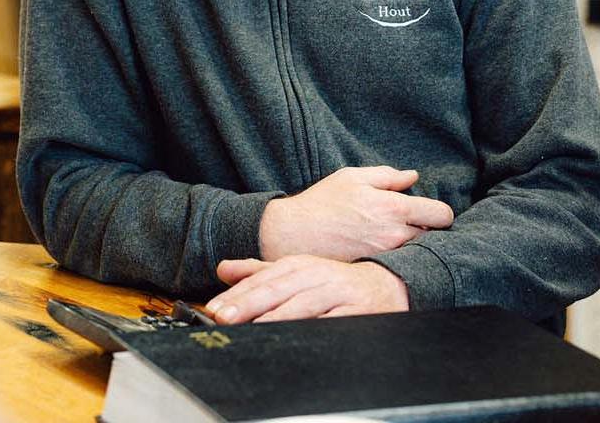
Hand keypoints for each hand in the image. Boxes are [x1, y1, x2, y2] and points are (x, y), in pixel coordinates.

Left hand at [206, 255, 408, 322]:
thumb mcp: (296, 271)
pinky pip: (333, 320)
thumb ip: (258, 271)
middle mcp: (315, 275)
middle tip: (224, 317)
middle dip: (248, 303)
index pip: (262, 279)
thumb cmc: (334, 281)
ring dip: (277, 315)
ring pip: (302, 303)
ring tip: (253, 327)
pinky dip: (316, 327)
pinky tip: (299, 335)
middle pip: (277, 289)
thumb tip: (222, 269)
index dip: (237, 294)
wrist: (385, 284)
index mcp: (298, 265)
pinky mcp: (356, 311)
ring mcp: (336, 292)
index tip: (214, 309)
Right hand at [258, 165, 452, 261]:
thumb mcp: (352, 177)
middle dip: (426, 229)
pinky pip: (399, 263)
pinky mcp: (376, 269)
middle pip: (434, 236)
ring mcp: (386, 256)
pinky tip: (382, 248)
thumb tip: (413, 177)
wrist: (294, 234)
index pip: (441, 215)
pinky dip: (397, 256)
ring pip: (417, 252)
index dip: (440, 212)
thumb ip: (387, 176)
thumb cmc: (322, 202)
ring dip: (412, 244)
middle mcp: (395, 235)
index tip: (429, 211)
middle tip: (408, 222)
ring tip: (392, 235)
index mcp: (393, 207)